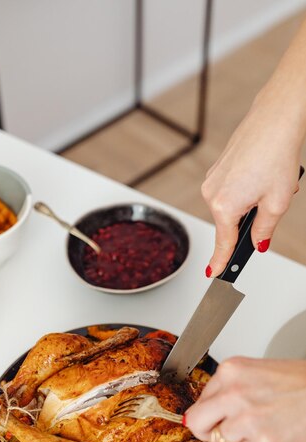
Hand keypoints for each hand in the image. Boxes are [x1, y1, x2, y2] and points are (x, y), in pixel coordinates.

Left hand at [185, 357, 305, 441]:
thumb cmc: (299, 383)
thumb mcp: (254, 372)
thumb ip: (226, 388)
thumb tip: (205, 408)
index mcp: (231, 371)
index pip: (198, 401)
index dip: (207, 413)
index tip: (212, 417)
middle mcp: (234, 394)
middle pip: (197, 423)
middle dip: (207, 430)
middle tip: (220, 431)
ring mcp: (247, 419)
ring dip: (237, 440)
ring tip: (259, 427)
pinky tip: (271, 434)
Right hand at [202, 92, 301, 276]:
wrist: (276, 117)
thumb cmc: (276, 153)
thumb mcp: (278, 202)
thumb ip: (264, 230)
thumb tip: (259, 244)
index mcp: (224, 206)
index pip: (223, 243)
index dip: (221, 262)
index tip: (215, 275)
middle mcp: (211, 193)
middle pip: (229, 223)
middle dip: (250, 220)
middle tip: (272, 204)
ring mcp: (212, 179)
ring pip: (231, 205)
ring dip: (251, 202)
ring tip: (271, 184)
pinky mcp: (217, 168)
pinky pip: (230, 189)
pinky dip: (246, 189)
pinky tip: (262, 175)